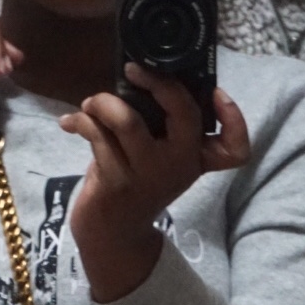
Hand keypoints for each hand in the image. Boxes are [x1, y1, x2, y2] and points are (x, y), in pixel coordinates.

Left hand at [60, 67, 249, 302]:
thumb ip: (162, 126)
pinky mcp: (117, 182)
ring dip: (103, 103)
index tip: (218, 94)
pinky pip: (98, 136)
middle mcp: (179, 166)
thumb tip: (141, 75)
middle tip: (133, 71)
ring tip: (90, 104)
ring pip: (127, 121)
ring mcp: (148, 175)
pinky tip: (70, 122)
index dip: (235, 119)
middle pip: (183, 113)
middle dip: (158, 83)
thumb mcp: (160, 158)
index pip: (235, 149)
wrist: (111, 233)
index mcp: (195, 159)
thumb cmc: (135, 183)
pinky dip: (80, 122)